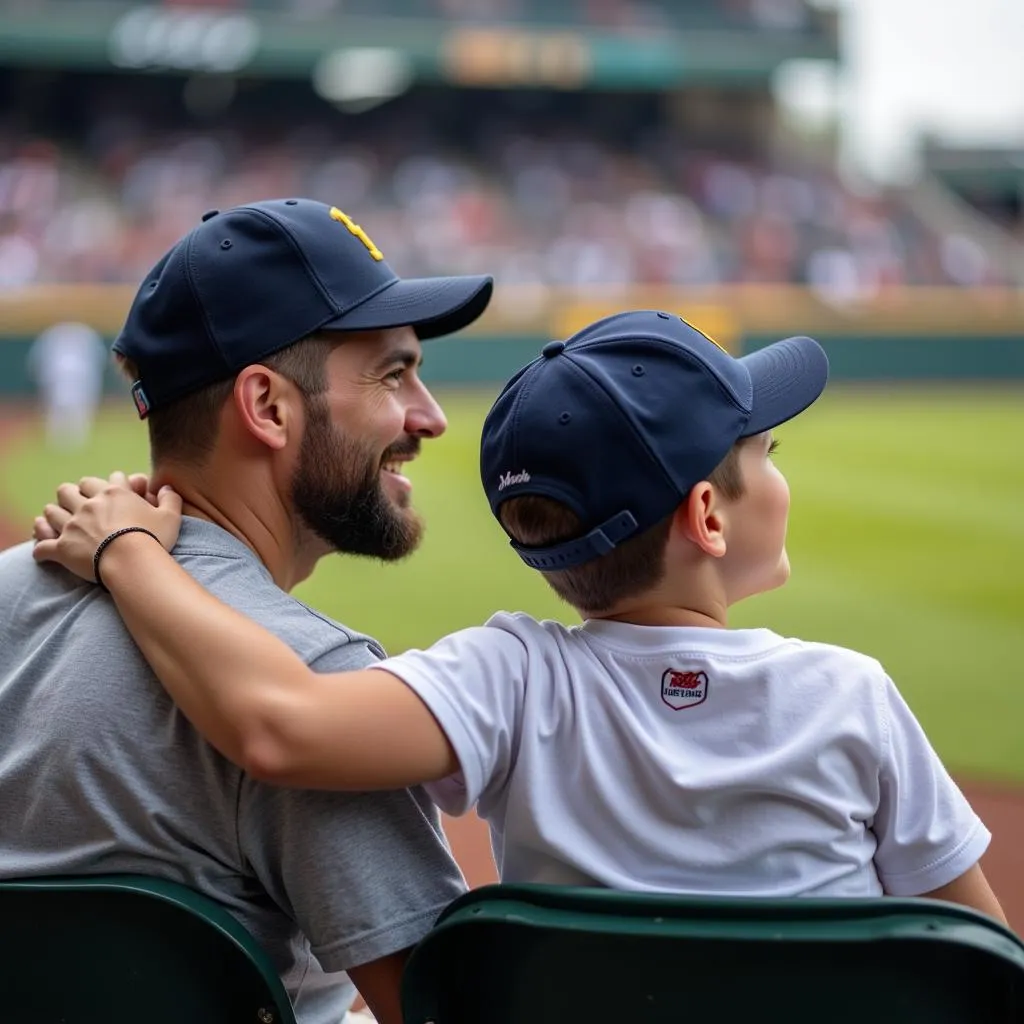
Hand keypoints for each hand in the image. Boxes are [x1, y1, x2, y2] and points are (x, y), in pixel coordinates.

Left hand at [32, 471, 182, 582]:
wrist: (132, 562)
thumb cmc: (153, 538)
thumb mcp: (170, 516)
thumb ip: (170, 499)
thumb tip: (168, 487)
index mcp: (114, 494)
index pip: (106, 479)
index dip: (108, 485)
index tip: (112, 493)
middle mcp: (89, 505)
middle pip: (68, 490)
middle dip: (70, 495)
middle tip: (76, 504)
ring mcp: (72, 525)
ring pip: (50, 512)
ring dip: (52, 516)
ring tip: (56, 522)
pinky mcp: (62, 547)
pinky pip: (42, 546)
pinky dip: (40, 548)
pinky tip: (43, 551)